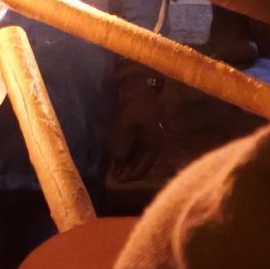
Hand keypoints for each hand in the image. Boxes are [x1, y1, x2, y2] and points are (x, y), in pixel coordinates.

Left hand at [107, 68, 163, 183]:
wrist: (140, 88)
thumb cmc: (134, 105)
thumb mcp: (126, 124)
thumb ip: (122, 143)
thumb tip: (119, 160)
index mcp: (154, 142)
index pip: (145, 167)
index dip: (132, 176)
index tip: (119, 181)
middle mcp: (154, 143)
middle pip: (143, 165)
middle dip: (129, 173)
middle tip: (115, 179)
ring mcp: (150, 139)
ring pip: (140, 159)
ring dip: (129, 166)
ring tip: (115, 172)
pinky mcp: (145, 134)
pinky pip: (138, 150)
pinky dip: (130, 157)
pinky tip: (119, 160)